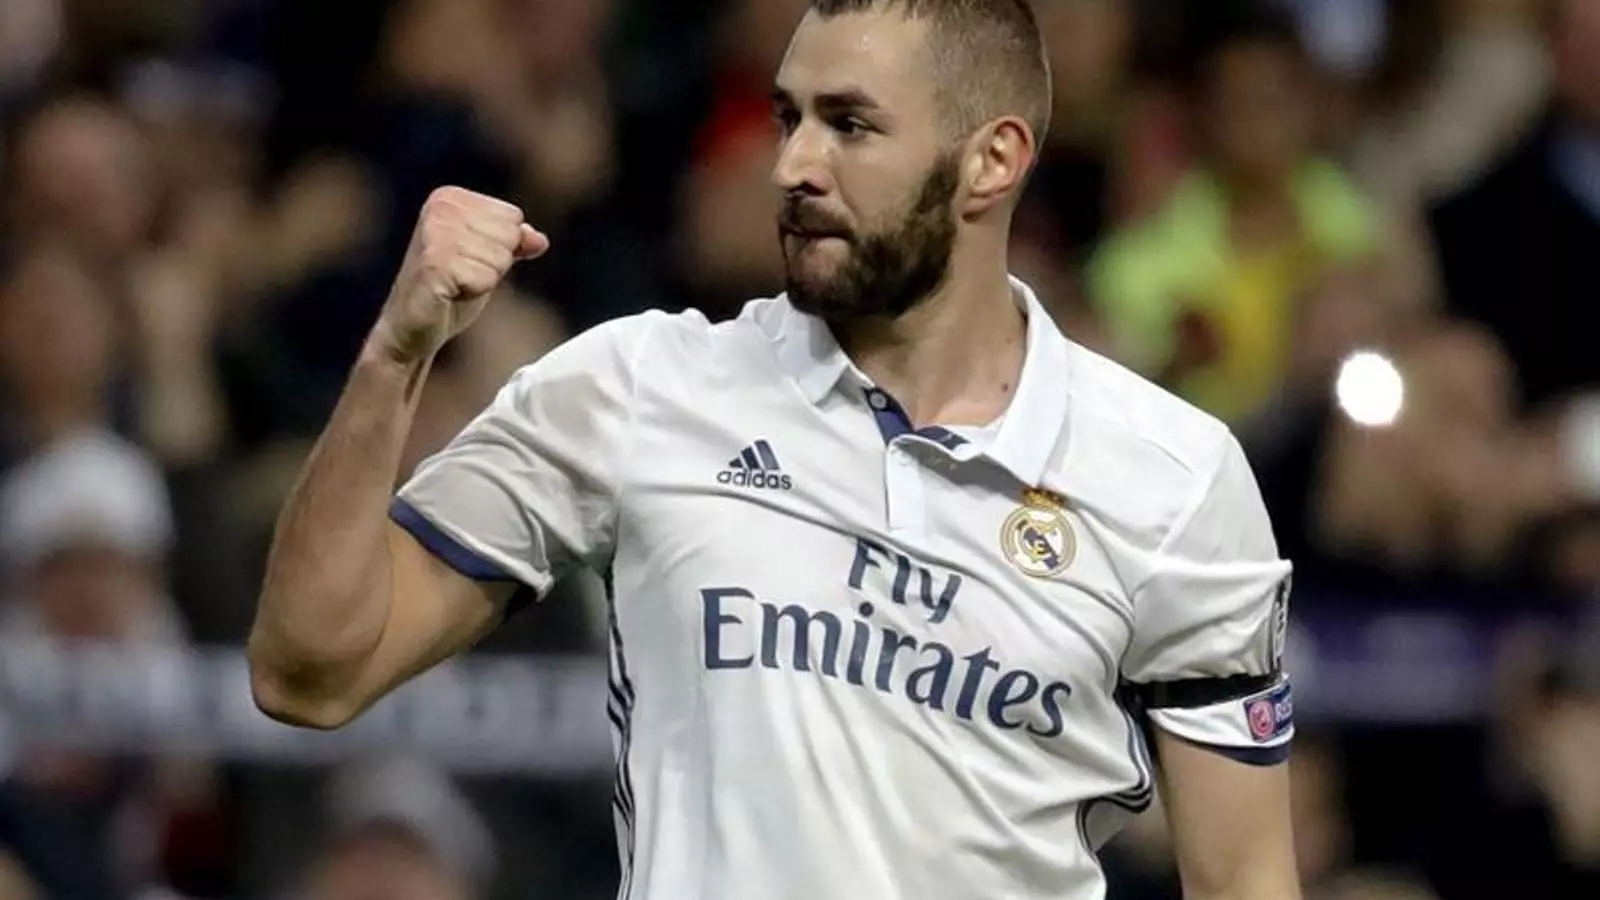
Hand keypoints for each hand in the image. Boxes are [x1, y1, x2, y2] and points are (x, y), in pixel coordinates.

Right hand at [372, 186, 548, 362]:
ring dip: (484, 279)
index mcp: (450, 198)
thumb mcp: (488, 259)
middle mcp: (440, 208)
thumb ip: (514, 243)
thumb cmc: (450, 289)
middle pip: (510, 234)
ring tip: (456, 283)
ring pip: (501, 257)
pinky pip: (487, 278)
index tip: (468, 259)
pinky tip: (450, 293)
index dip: (500, 247)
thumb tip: (540, 240)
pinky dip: (475, 292)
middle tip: (463, 275)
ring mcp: (435, 234)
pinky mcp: (434, 263)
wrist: (412, 326)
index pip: (512, 216)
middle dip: (495, 263)